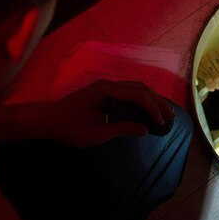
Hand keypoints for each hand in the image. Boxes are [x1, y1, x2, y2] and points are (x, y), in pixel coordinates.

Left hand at [0, 80, 174, 147]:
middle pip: (140, 88)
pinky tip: (146, 110)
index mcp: (106, 91)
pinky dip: (141, 100)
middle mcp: (108, 85)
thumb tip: (145, 129)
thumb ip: (122, 129)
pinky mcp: (103, 92)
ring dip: (151, 99)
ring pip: (135, 88)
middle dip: (157, 101)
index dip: (153, 108)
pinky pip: (127, 92)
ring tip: (163, 113)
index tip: (161, 123)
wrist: (47, 120)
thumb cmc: (69, 128)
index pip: (138, 95)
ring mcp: (105, 87)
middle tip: (171, 116)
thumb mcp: (97, 134)